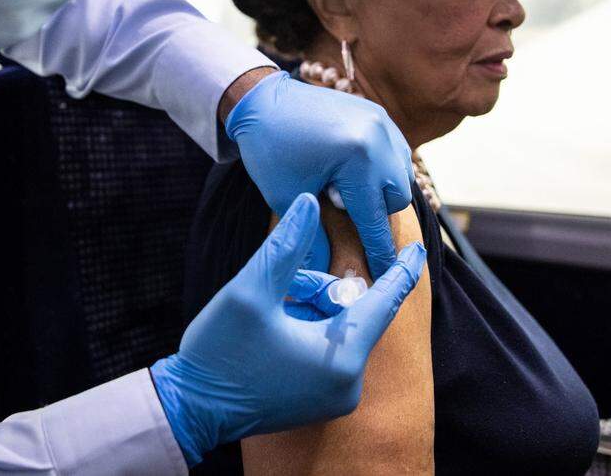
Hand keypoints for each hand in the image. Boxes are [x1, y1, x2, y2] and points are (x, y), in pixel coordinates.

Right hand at [150, 193, 426, 464]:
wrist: (192, 408)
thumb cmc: (219, 354)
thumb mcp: (250, 291)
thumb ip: (286, 245)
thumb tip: (310, 203)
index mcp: (341, 359)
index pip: (384, 303)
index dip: (401, 270)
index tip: (418, 246)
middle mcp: (347, 384)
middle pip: (351, 312)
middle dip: (316, 289)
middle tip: (281, 289)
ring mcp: (334, 396)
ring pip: (335, 328)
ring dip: (305, 307)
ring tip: (268, 313)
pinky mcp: (318, 399)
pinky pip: (325, 348)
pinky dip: (304, 327)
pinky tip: (272, 329)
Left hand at [226, 70, 414, 276]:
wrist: (262, 100)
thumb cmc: (270, 149)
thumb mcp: (287, 198)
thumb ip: (312, 240)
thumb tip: (325, 278)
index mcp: (358, 160)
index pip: (375, 220)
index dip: (379, 252)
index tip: (385, 274)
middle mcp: (379, 140)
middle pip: (396, 199)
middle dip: (375, 212)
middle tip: (339, 206)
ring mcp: (382, 123)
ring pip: (401, 175)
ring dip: (381, 189)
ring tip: (343, 185)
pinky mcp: (379, 114)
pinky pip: (396, 152)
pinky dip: (383, 167)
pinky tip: (353, 169)